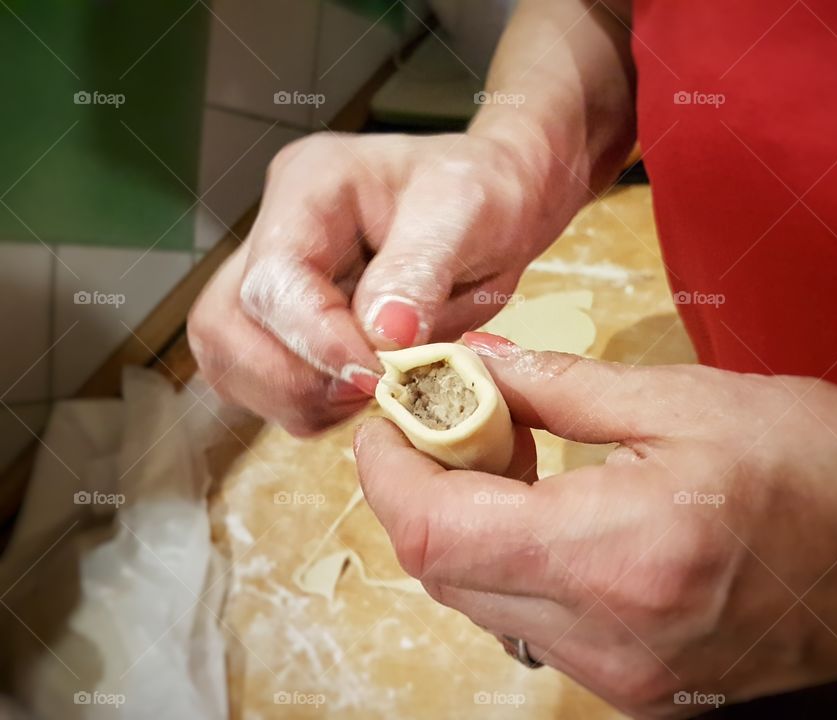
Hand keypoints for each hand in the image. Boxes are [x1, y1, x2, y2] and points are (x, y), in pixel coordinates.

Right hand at [188, 133, 580, 435]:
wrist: (495, 203)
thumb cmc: (483, 194)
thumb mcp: (465, 215)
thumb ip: (418, 271)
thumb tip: (382, 337)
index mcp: (311, 185)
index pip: (274, 278)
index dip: (317, 340)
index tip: (376, 375)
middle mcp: (275, 230)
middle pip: (228, 326)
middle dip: (296, 378)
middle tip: (373, 389)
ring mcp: (273, 279)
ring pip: (229, 361)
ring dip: (296, 398)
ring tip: (370, 390)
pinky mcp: (283, 323)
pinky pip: (261, 383)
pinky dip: (306, 406)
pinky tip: (357, 392)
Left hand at [354, 332, 836, 717]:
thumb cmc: (823, 463)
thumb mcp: (682, 397)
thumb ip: (554, 384)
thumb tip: (471, 365)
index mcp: (622, 553)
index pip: (439, 532)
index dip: (390, 471)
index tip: (390, 416)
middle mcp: (612, 639)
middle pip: (445, 572)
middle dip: (418, 490)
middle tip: (444, 420)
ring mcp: (624, 678)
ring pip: (481, 600)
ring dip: (463, 525)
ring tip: (501, 454)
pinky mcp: (638, 687)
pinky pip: (531, 621)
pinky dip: (510, 560)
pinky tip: (545, 506)